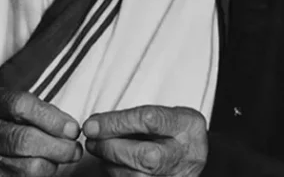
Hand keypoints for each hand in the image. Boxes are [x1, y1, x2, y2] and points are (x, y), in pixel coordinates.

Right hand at [0, 86, 83, 175]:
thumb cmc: (3, 118)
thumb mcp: (13, 103)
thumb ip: (40, 111)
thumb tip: (70, 129)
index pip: (21, 105)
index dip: (52, 119)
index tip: (72, 129)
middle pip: (24, 140)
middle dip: (58, 147)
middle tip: (74, 149)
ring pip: (28, 167)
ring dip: (52, 164)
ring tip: (58, 157)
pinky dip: (41, 176)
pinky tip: (43, 166)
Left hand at [83, 105, 207, 175]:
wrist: (191, 152)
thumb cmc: (171, 129)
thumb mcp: (162, 113)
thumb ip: (131, 117)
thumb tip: (94, 126)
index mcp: (187, 124)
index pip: (148, 120)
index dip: (115, 123)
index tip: (92, 125)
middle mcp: (187, 153)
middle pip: (146, 156)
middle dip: (111, 148)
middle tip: (92, 140)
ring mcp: (179, 175)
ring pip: (138, 176)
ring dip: (110, 163)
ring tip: (100, 150)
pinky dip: (117, 173)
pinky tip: (112, 164)